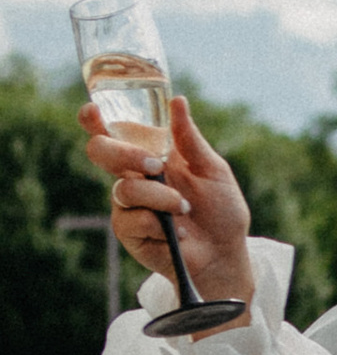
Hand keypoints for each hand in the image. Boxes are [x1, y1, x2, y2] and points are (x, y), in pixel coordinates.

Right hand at [82, 93, 256, 317]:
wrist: (225, 252)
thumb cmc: (220, 209)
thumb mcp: (212, 169)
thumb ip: (190, 139)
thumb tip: (177, 101)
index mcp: (148, 154)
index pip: (112, 132)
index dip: (94, 120)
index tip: (93, 112)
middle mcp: (132, 175)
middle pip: (100, 152)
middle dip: (125, 154)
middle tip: (156, 166)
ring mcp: (127, 204)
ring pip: (124, 189)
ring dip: (160, 198)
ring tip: (185, 209)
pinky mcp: (128, 232)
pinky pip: (132, 220)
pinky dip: (159, 224)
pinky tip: (178, 233)